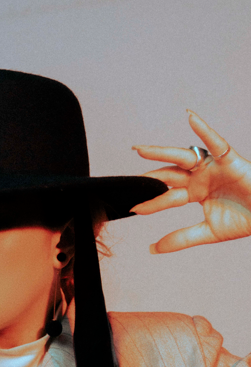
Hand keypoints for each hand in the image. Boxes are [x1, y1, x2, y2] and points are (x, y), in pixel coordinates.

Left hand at [130, 111, 250, 252]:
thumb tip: (153, 248)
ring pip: (183, 157)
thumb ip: (181, 238)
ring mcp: (213, 167)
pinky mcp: (229, 159)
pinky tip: (191, 118)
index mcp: (195, 192)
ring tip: (140, 150)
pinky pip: (216, 142)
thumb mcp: (208, 232)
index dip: (151, 203)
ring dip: (162, 153)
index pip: (167, 197)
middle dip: (149, 176)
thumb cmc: (245, 220)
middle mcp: (201, 177)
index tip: (133, 208)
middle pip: (169, 174)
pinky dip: (204, 130)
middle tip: (127, 178)